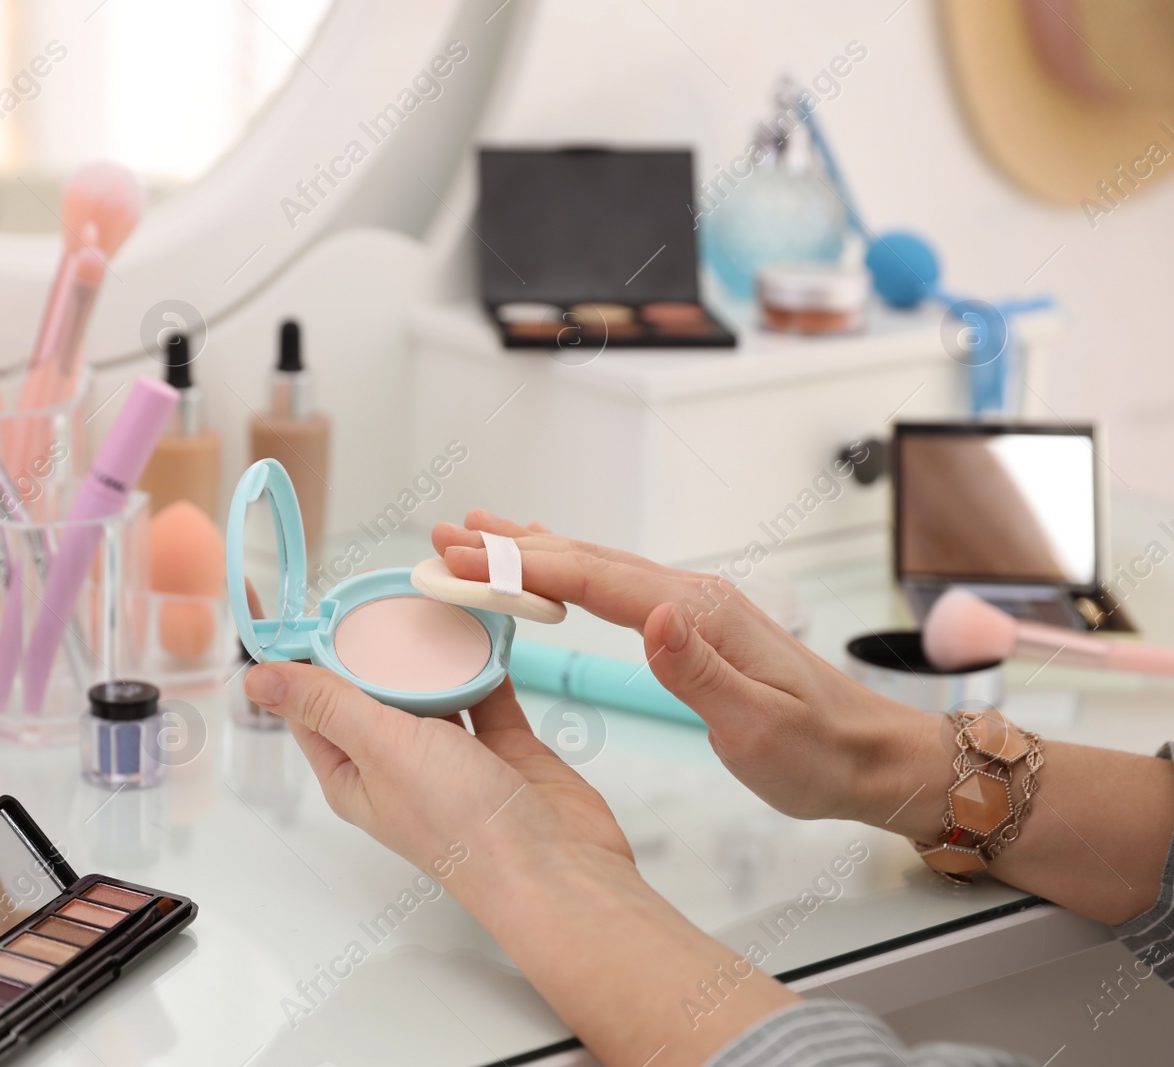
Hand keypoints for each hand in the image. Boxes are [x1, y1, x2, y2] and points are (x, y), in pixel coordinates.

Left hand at [244, 622, 801, 1064]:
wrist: (555, 868)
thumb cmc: (463, 826)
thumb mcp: (381, 749)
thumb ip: (327, 703)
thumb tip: (259, 678)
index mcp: (353, 771)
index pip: (313, 703)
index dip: (306, 655)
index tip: (309, 604)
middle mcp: (397, 763)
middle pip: (373, 688)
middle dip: (373, 641)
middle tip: (378, 589)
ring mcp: (452, 755)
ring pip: (430, 685)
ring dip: (430, 648)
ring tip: (430, 597)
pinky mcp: (502, 746)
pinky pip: (484, 689)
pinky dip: (483, 660)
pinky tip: (481, 625)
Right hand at [433, 510, 941, 837]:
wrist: (873, 755)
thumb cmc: (820, 752)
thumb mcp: (761, 728)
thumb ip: (700, 673)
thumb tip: (652, 615)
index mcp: (699, 614)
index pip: (593, 579)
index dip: (521, 567)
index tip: (462, 559)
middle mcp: (692, 595)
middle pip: (585, 558)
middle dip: (509, 546)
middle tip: (444, 536)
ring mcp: (693, 605)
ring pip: (596, 565)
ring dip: (533, 549)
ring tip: (477, 532)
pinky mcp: (693, 623)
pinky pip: (613, 584)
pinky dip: (567, 569)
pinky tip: (551, 567)